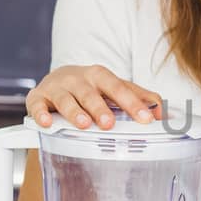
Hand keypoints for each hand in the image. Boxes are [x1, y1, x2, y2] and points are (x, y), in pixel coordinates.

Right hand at [26, 66, 161, 129]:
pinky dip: (41, 113)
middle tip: (110, 123)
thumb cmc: (91, 87)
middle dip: (100, 107)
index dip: (133, 103)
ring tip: (85, 124)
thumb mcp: (115, 89)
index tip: (147, 118)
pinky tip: (47, 123)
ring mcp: (57, 87)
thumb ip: (139, 98)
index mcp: (101, 76)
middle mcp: (79, 79)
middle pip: (91, 92)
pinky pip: (38, 105)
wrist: (57, 79)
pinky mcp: (38, 97)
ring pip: (66, 99)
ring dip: (75, 111)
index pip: (119, 88)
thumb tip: (163, 112)